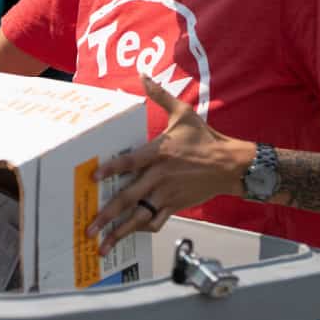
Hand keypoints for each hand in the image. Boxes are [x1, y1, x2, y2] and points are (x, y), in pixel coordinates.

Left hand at [86, 73, 254, 256]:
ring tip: (102, 245)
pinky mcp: (176, 206)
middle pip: (129, 197)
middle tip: (88, 226)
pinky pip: (156, 221)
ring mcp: (168, 194)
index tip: (94, 177)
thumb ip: (159, 95)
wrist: (231, 164)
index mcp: (159, 153)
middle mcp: (160, 176)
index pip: (130, 162)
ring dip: (120, 232)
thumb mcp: (182, 114)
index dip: (112, 169)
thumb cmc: (204, 138)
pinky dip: (141, 229)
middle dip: (107, 213)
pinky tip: (126, 237)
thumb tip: (143, 74)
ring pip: (140, 216)